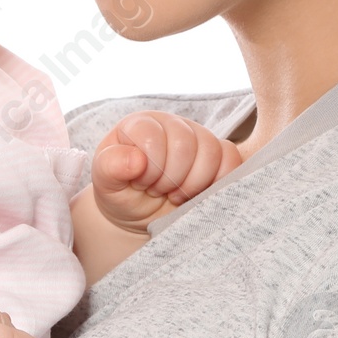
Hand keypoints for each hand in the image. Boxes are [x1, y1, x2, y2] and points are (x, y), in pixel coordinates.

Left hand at [91, 111, 243, 234]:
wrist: (140, 213)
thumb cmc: (120, 193)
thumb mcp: (105, 183)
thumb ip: (111, 167)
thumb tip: (136, 160)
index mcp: (140, 124)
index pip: (152, 137)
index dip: (149, 167)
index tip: (140, 183)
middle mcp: (171, 124)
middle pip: (185, 145)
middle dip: (170, 179)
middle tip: (158, 191)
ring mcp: (198, 136)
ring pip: (211, 152)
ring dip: (193, 184)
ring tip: (176, 195)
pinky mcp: (218, 154)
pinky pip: (232, 159)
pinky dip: (218, 182)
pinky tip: (197, 194)